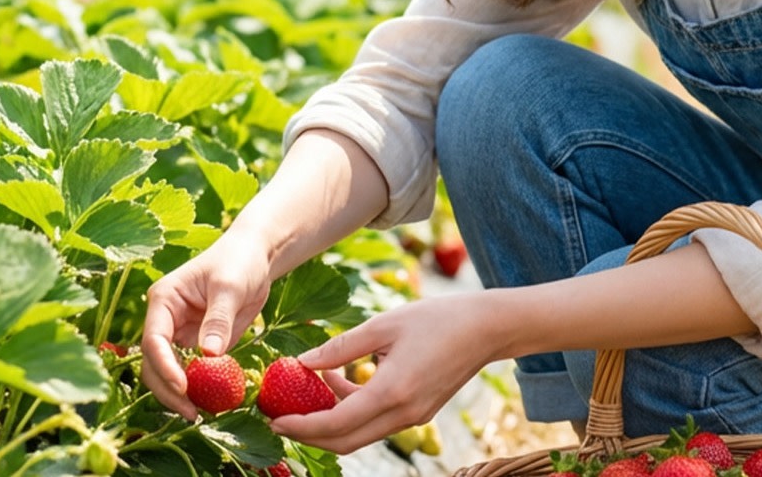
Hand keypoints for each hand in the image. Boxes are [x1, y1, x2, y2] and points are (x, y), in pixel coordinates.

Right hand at [141, 231, 272, 421]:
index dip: (164, 367)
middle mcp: (164, 320)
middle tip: (192, 412)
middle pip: (153, 363)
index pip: (153, 340)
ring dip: (179, 395)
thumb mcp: (230, 286)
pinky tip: (211, 403)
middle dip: (168, 389)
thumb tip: (209, 355)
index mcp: (163, 300)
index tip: (183, 387)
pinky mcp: (196, 345)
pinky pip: (191, 372)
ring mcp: (179, 335)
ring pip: (167, 373)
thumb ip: (217, 319)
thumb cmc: (239, 261)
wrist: (255, 258)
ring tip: (200, 414)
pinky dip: (197, 389)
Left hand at [269, 292, 505, 453]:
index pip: (336, 424)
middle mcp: (403, 414)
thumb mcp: (383, 325)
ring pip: (360, 435)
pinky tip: (338, 381)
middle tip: (280, 418)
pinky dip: (352, 411)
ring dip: (330, 421)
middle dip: (309, 434)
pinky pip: (376, 422)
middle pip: (345, 442)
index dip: (301, 426)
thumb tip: (303, 362)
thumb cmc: (437, 319)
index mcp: (392, 392)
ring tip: (306, 390)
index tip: (275, 420)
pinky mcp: (419, 412)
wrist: (486, 329)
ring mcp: (413, 418)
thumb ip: (341, 347)